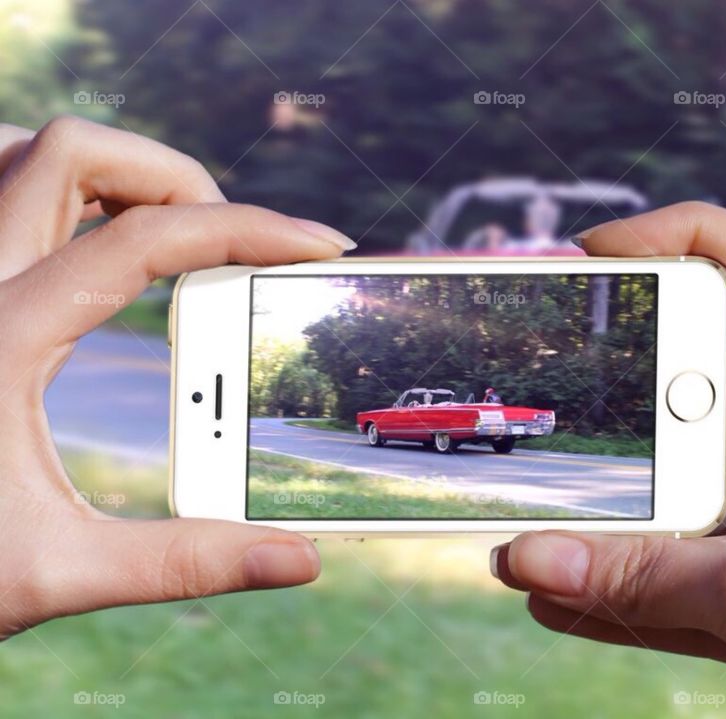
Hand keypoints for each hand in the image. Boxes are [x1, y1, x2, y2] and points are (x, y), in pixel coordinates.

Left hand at [0, 117, 353, 636]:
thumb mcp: (57, 571)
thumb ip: (182, 563)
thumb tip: (298, 560)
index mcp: (2, 339)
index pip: (142, 240)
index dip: (245, 229)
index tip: (315, 244)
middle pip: (75, 153)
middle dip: (177, 178)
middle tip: (236, 239)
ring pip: (26, 156)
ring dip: (112, 173)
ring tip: (175, 228)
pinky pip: (5, 195)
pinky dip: (65, 194)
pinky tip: (98, 246)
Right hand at [491, 202, 725, 716]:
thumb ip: (636, 571)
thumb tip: (532, 558)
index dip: (693, 238)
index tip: (610, 248)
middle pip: (718, 384)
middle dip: (640, 388)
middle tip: (571, 381)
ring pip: (695, 484)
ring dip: (623, 503)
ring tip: (550, 506)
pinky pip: (690, 564)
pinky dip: (629, 577)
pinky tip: (563, 593)